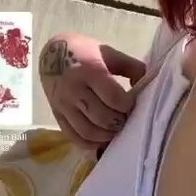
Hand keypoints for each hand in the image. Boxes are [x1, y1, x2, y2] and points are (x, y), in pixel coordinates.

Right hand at [39, 33, 145, 148]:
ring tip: (114, 129)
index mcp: (90, 71)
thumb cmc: (84, 52)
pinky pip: (74, 137)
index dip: (127, 106)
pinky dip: (90, 143)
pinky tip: (100, 139)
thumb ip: (131, 67)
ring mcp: (64, 105)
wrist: (50, 53)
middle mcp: (74, 89)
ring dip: (106, 135)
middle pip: (102, 117)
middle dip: (119, 122)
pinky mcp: (57, 115)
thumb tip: (145, 87)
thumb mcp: (108, 52)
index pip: (114, 98)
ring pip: (88, 131)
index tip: (131, 104)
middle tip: (124, 118)